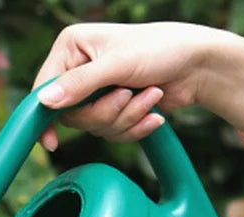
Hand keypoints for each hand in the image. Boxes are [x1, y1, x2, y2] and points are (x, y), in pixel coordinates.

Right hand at [33, 22, 227, 149]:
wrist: (199, 65)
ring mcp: (96, 90)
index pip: (45, 89)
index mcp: (71, 48)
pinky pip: (110, 133)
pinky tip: (152, 110)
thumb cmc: (163, 49)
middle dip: (104, 113)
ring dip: (124, 118)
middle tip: (127, 95)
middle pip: (71, 115)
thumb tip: (44, 102)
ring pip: (93, 127)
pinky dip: (133, 126)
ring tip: (148, 96)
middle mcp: (79, 69)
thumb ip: (79, 84)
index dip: (44, 116)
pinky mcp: (112, 108)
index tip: (50, 142)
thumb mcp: (117, 65)